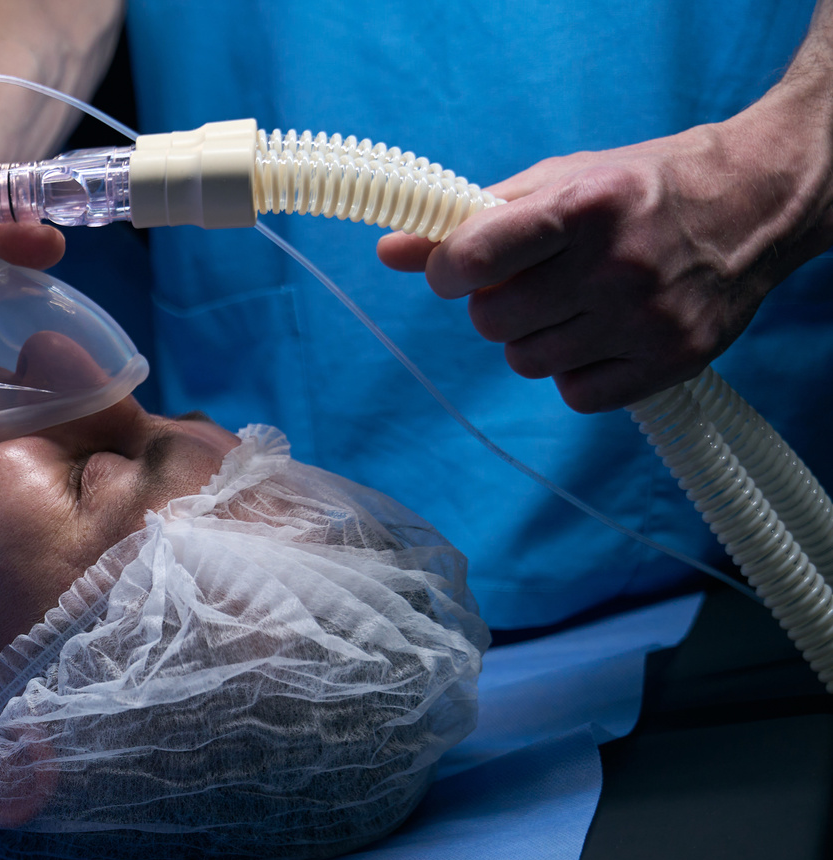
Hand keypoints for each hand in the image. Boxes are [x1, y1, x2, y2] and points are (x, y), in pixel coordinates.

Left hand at [377, 95, 832, 412]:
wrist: (752, 203)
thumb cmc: (637, 189)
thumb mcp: (557, 181)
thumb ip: (472, 219)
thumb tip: (389, 250)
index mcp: (584, 205)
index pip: (473, 258)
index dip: (448, 271)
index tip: (458, 269)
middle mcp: (617, 263)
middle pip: (492, 322)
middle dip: (496, 305)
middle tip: (533, 281)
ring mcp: (647, 318)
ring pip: (528, 362)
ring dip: (535, 338)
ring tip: (574, 302)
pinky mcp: (671, 361)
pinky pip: (575, 395)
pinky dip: (576, 372)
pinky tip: (603, 334)